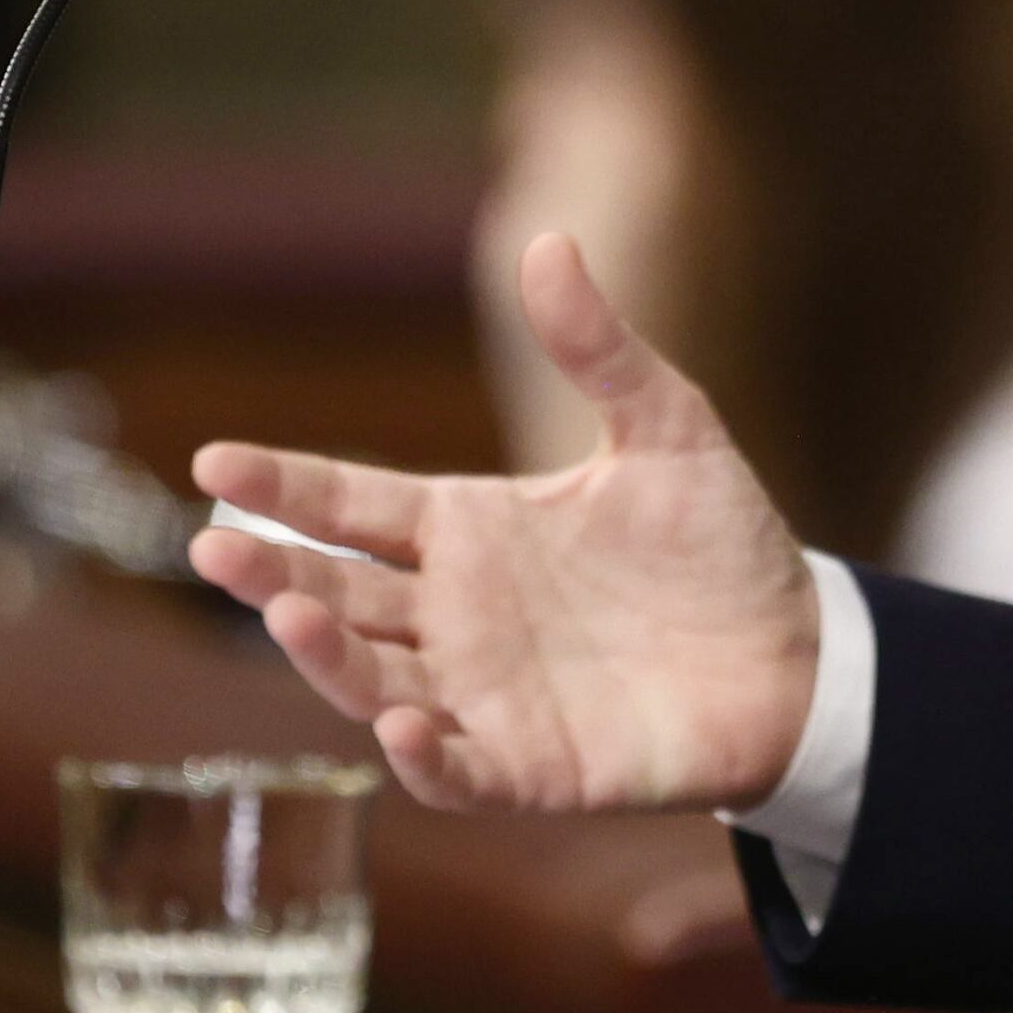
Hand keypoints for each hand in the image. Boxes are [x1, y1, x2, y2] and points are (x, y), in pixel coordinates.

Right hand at [188, 232, 818, 815]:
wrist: (799, 653)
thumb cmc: (718, 542)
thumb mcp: (667, 427)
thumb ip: (599, 348)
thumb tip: (549, 241)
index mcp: (468, 529)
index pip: (350, 504)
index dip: (282, 487)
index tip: (213, 462)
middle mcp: (457, 614)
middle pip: (338, 593)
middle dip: (271, 573)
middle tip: (215, 547)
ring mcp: (485, 695)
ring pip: (375, 681)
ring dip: (327, 656)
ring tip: (289, 615)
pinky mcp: (532, 768)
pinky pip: (456, 771)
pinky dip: (422, 758)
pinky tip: (400, 728)